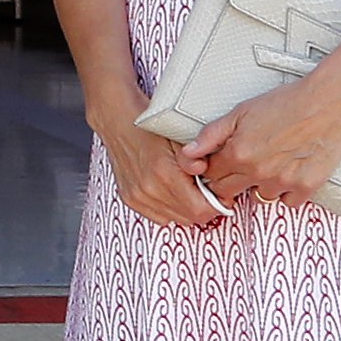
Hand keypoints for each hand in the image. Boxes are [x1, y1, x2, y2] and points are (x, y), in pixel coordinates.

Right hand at [98, 91, 230, 226]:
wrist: (120, 121)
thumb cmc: (150, 126)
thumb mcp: (179, 134)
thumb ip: (195, 155)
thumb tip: (205, 171)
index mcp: (165, 173)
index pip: (199, 210)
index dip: (215, 205)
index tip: (221, 196)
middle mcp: (149, 190)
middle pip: (188, 218)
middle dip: (202, 206)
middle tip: (207, 189)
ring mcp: (138, 197)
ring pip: (174, 219)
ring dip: (185, 208)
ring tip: (189, 188)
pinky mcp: (130, 199)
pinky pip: (158, 217)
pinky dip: (169, 209)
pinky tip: (172, 191)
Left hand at [175, 79, 340, 208]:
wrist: (327, 101)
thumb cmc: (286, 101)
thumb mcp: (242, 110)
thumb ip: (212, 133)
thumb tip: (188, 153)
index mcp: (238, 153)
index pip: (211, 176)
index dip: (215, 167)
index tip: (223, 161)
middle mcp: (257, 172)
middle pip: (229, 192)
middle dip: (231, 179)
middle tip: (246, 161)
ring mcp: (282, 183)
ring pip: (258, 198)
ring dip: (259, 185)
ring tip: (271, 162)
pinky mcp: (305, 188)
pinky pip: (287, 202)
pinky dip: (286, 191)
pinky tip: (290, 170)